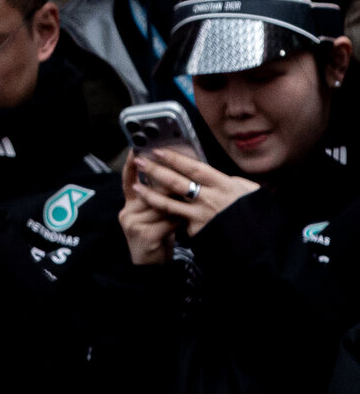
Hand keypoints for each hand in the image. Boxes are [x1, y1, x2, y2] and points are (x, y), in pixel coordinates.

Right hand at [118, 154, 179, 265]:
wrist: (150, 267)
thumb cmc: (157, 238)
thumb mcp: (152, 217)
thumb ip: (157, 200)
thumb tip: (174, 181)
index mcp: (129, 206)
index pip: (128, 181)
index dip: (132, 166)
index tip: (136, 150)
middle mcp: (127, 212)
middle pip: (151, 191)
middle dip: (169, 186)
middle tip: (186, 180)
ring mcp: (134, 223)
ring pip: (162, 205)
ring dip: (179, 206)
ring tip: (192, 205)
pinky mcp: (145, 234)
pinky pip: (167, 221)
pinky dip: (180, 221)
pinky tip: (187, 223)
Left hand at [131, 147, 259, 236]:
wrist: (257, 243)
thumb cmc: (254, 214)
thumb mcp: (249, 191)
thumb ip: (231, 182)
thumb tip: (219, 175)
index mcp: (223, 185)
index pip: (193, 168)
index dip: (175, 158)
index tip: (158, 151)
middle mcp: (209, 199)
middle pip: (176, 182)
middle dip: (155, 171)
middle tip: (139, 161)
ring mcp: (201, 216)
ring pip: (169, 203)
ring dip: (150, 194)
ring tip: (135, 187)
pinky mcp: (196, 230)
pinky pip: (179, 220)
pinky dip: (166, 215)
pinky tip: (151, 210)